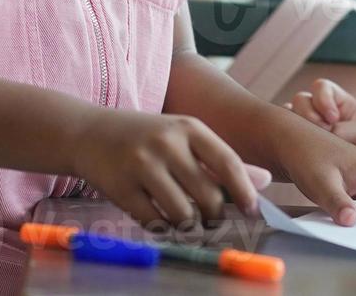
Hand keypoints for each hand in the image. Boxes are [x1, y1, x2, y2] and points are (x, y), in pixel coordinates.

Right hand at [70, 110, 260, 228]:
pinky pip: (153, 221)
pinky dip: (162, 227)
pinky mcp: (121, 187)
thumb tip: (265, 180)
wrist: (89, 132)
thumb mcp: (185, 138)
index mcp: (189, 127)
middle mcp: (167, 142)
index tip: (253, 210)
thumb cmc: (147, 137)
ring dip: (188, 225)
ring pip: (183, 213)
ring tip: (185, 220)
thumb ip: (222, 160)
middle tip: (211, 219)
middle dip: (214, 215)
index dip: (245, 191)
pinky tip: (160, 219)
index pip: (228, 162)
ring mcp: (142, 164)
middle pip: (208, 195)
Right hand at [285, 78, 355, 161]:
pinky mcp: (296, 144)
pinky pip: (281, 134)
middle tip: (320, 131)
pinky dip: (285, 139)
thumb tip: (333, 132)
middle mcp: (318, 111)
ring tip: (310, 144)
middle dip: (308, 114)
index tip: (333, 118)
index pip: (321, 88)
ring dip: (296, 127)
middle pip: (301, 99)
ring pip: (288, 116)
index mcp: (337, 101)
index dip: (323, 100)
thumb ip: (354, 129)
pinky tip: (295, 151)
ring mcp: (305, 127)